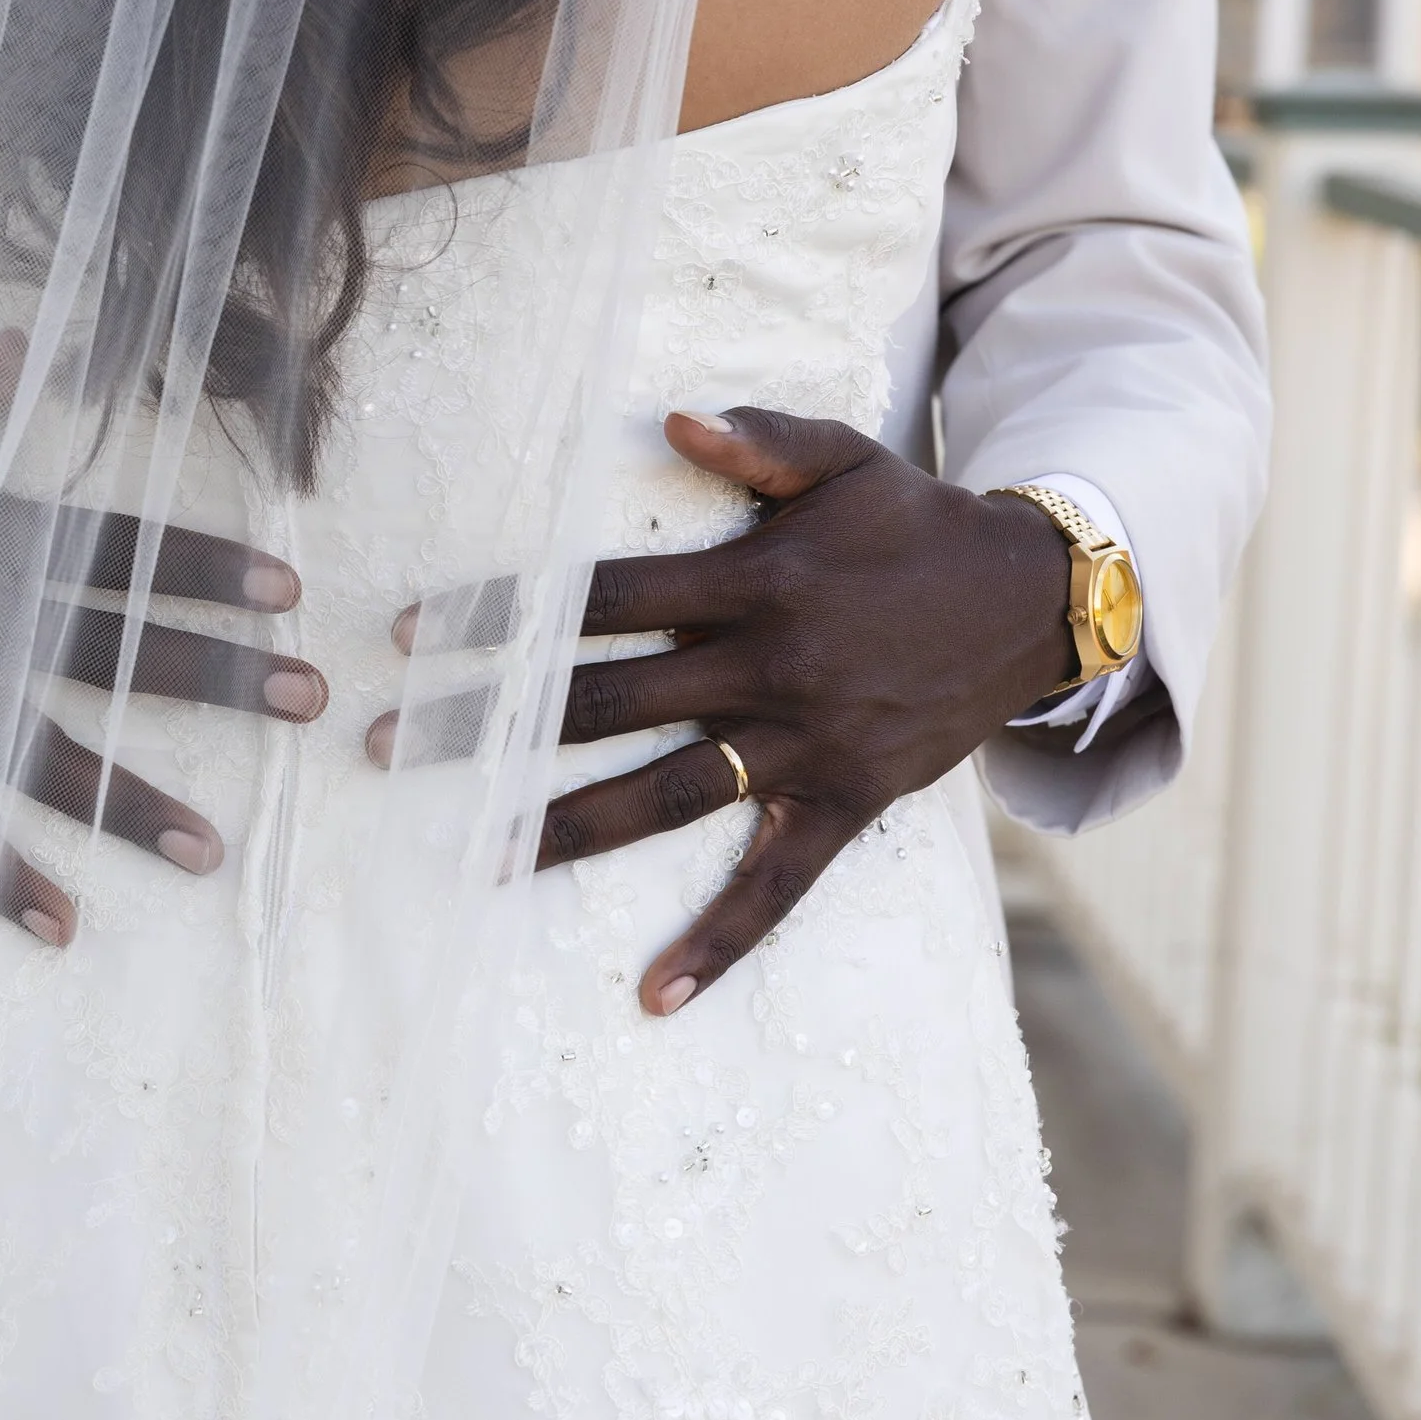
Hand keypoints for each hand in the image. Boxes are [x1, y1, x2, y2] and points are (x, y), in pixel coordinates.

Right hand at [0, 332, 324, 945]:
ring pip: (46, 754)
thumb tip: (20, 345)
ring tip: (211, 852)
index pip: (121, 551)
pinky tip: (62, 928)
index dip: (203, 566)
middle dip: (214, 677)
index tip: (289, 588)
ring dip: (129, 803)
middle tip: (310, 701)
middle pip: (115, 653)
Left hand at [374, 408, 1073, 1015]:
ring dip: (566, 827)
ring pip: (666, 796)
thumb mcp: (845, 459)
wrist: (1034, 601)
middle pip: (602, 700)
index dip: (502, 614)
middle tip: (386, 746)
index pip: (598, 597)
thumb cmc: (915, 523)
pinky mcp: (844, 805)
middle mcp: (768, 668)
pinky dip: (718, 944)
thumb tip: (671, 425)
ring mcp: (805, 745)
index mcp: (753, 581)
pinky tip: (654, 995)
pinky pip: (774, 887)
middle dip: (490, 723)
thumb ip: (759, 439)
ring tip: (476, 854)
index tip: (411, 632)